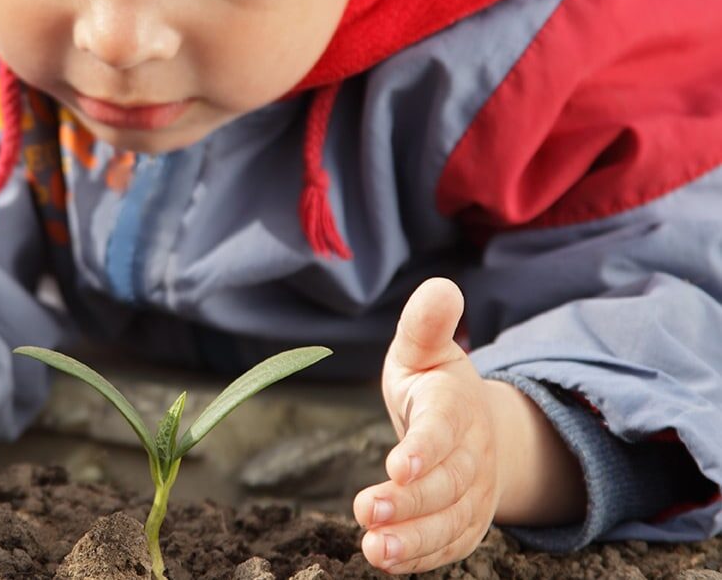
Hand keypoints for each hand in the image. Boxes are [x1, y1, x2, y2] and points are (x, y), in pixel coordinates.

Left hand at [352, 278, 500, 573]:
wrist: (472, 426)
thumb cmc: (433, 384)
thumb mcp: (422, 349)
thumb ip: (425, 324)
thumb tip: (441, 286)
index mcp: (455, 407)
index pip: (444, 429)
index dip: (424, 448)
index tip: (397, 465)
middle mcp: (471, 455)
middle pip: (446, 484)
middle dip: (409, 501)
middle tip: (366, 509)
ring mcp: (473, 493)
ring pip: (450, 521)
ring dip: (413, 538)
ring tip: (374, 548)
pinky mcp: (465, 522)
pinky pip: (449, 545)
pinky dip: (421, 557)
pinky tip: (386, 560)